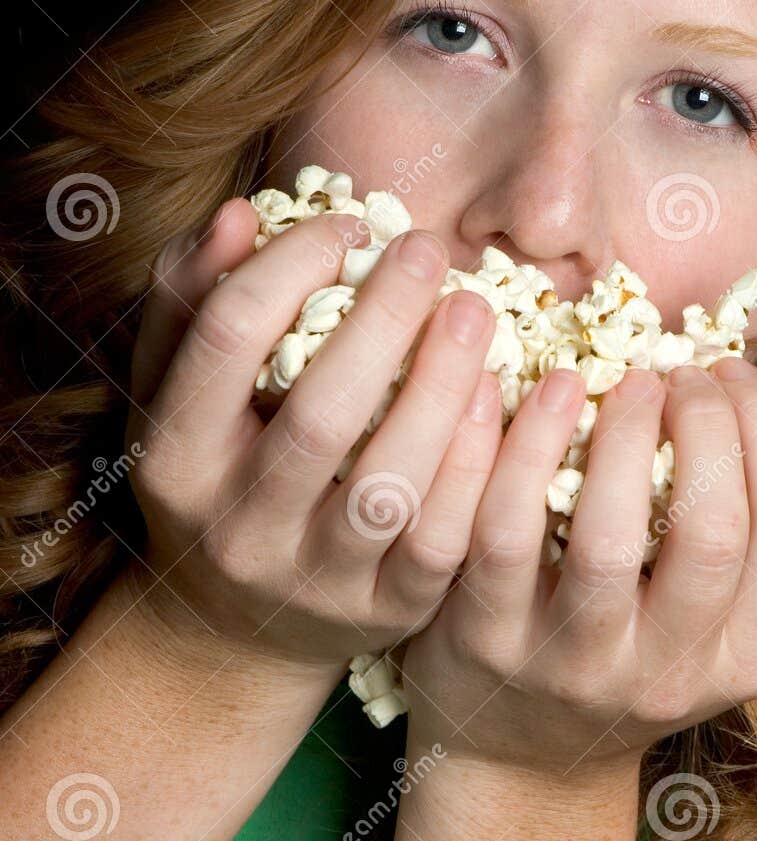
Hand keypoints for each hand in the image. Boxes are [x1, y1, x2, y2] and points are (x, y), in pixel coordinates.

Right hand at [125, 199, 504, 675]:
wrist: (238, 626)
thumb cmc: (219, 471)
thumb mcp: (179, 392)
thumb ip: (195, 300)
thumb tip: (240, 213)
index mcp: (175, 460)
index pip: (227, 340)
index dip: (291, 265)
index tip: (346, 224)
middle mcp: (239, 528)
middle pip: (321, 412)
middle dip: (385, 318)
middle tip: (429, 250)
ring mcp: (316, 579)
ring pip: (390, 482)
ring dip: (443, 384)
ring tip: (474, 309)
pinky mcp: (388, 611)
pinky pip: (445, 536)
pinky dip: (478, 461)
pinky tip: (497, 394)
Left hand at [399, 357, 756, 769]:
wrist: (520, 753)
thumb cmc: (639, 646)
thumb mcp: (725, 612)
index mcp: (749, 657)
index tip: (735, 373)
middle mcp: (670, 674)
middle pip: (714, 532)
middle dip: (707, 425)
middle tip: (681, 373)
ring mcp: (575, 664)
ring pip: (608, 540)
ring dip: (623, 435)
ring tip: (627, 379)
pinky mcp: (488, 640)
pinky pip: (505, 530)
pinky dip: (524, 447)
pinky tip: (544, 392)